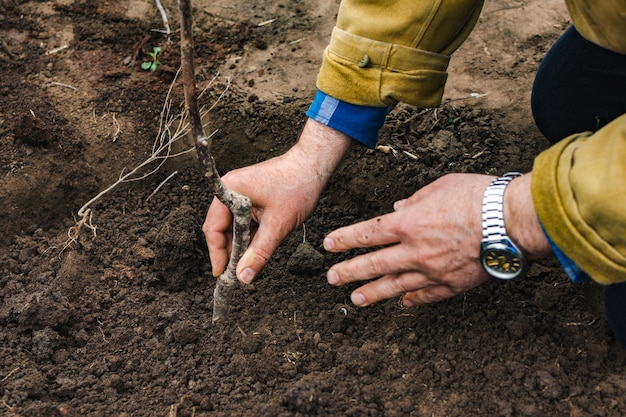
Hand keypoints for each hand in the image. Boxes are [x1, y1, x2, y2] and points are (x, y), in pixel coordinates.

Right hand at [203, 119, 352, 282]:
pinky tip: (257, 247)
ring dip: (240, 244)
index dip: (217, 253)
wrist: (314, 166)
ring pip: (233, 226)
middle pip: (220, 228)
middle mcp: (230, 190)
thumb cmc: (297, 187)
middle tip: (237, 273)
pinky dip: (249, 235)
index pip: (213, 228)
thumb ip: (259, 252)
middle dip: (229, 251)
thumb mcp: (277, 225)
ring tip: (249, 262)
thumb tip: (243, 276)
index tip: (222, 274)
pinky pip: (243, 221)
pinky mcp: (250, 197)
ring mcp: (240, 193)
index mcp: (230, 191)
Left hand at [323, 173, 550, 306]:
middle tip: (331, 278)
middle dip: (349, 271)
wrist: (511, 221)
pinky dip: (413, 300)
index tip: (329, 245)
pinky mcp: (452, 284)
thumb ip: (414, 201)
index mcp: (408, 223)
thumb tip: (397, 210)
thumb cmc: (478, 197)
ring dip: (372, 293)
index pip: (367, 233)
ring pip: (395, 286)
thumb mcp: (440, 187)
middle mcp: (415, 251)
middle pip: (373, 264)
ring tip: (355, 299)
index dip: (344, 240)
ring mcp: (432, 271)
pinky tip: (403, 304)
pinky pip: (426, 296)